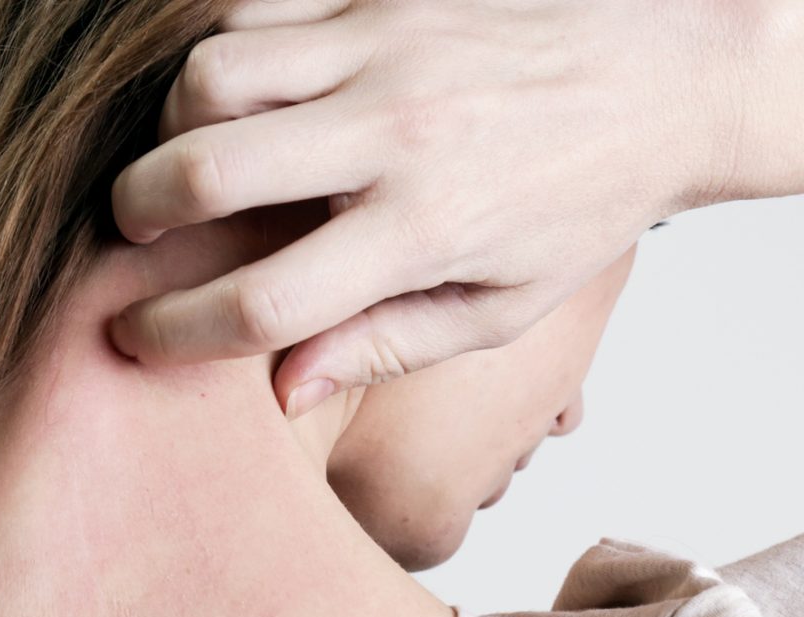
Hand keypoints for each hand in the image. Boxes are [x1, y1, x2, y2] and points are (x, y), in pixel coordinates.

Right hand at [107, 0, 764, 416]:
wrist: (669, 77)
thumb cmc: (583, 202)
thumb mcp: (502, 306)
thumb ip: (386, 347)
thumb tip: (281, 390)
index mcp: (426, 231)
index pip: (264, 300)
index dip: (176, 330)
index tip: (137, 336)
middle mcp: (396, 135)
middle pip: (205, 172)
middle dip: (136, 214)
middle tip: (134, 232)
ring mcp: (385, 49)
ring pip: (210, 75)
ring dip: (169, 125)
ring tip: (187, 156)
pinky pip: (251, 7)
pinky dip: (217, 52)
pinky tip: (233, 94)